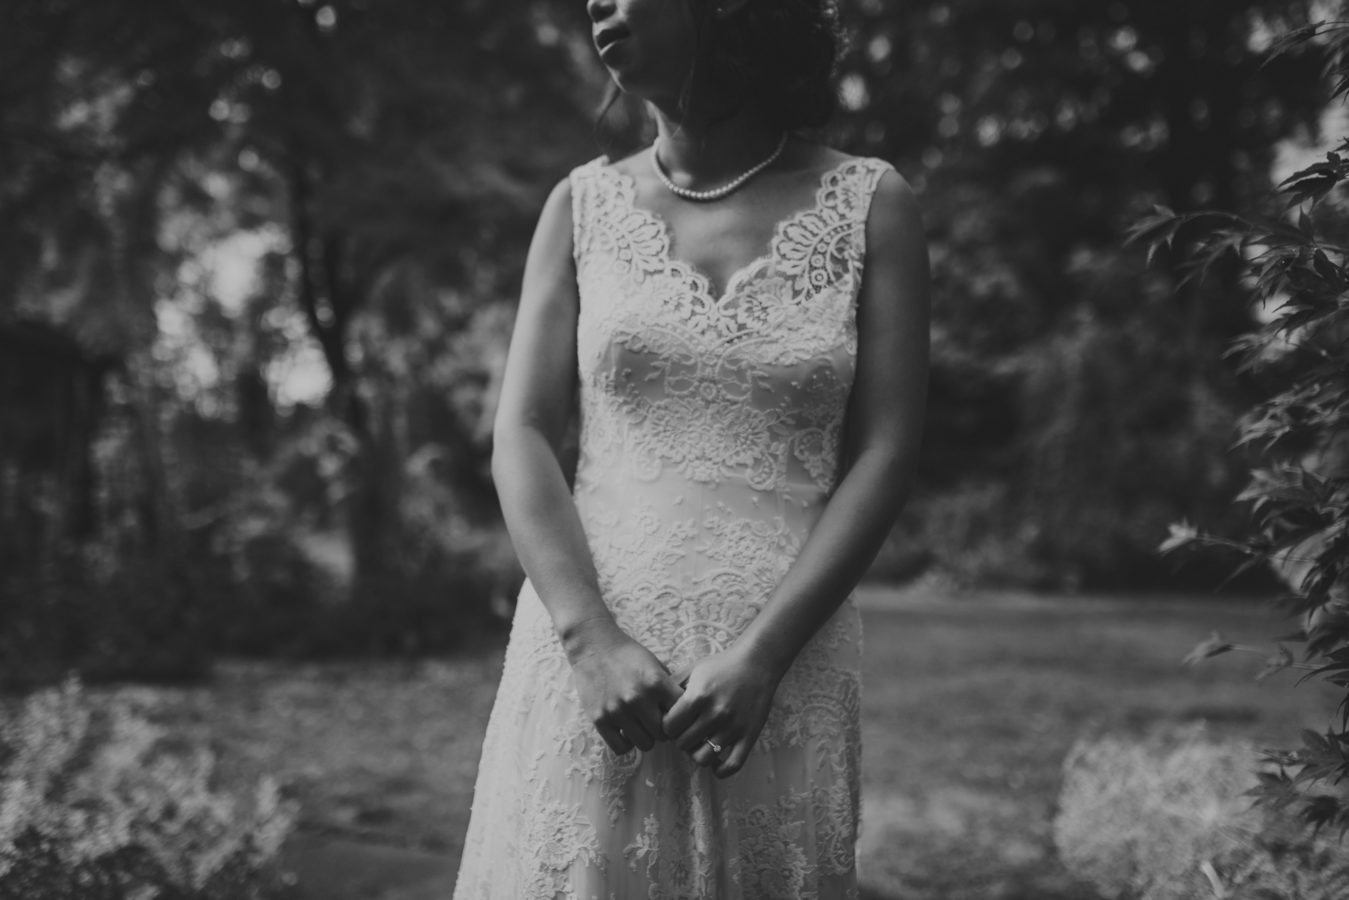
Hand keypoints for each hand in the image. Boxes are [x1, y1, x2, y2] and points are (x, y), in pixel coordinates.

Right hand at [566, 619, 683, 755]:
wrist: (593, 645)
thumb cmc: (628, 654)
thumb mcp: (655, 665)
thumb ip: (668, 688)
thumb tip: (686, 711)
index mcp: (656, 683)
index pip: (680, 715)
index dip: (680, 717)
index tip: (674, 715)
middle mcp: (638, 699)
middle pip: (664, 734)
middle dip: (663, 729)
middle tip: (656, 721)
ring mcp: (617, 711)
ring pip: (645, 744)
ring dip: (646, 737)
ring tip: (641, 725)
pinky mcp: (600, 719)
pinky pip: (621, 748)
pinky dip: (626, 743)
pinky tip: (625, 730)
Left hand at [662, 645, 781, 778]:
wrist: (756, 663)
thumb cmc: (721, 666)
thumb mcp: (693, 670)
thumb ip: (671, 687)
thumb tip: (654, 707)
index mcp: (698, 696)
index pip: (669, 728)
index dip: (667, 727)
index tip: (674, 723)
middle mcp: (715, 713)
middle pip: (683, 744)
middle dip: (681, 739)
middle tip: (686, 731)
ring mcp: (733, 727)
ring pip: (703, 758)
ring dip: (697, 754)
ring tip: (700, 743)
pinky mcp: (749, 736)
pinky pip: (732, 765)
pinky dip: (720, 770)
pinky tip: (716, 762)